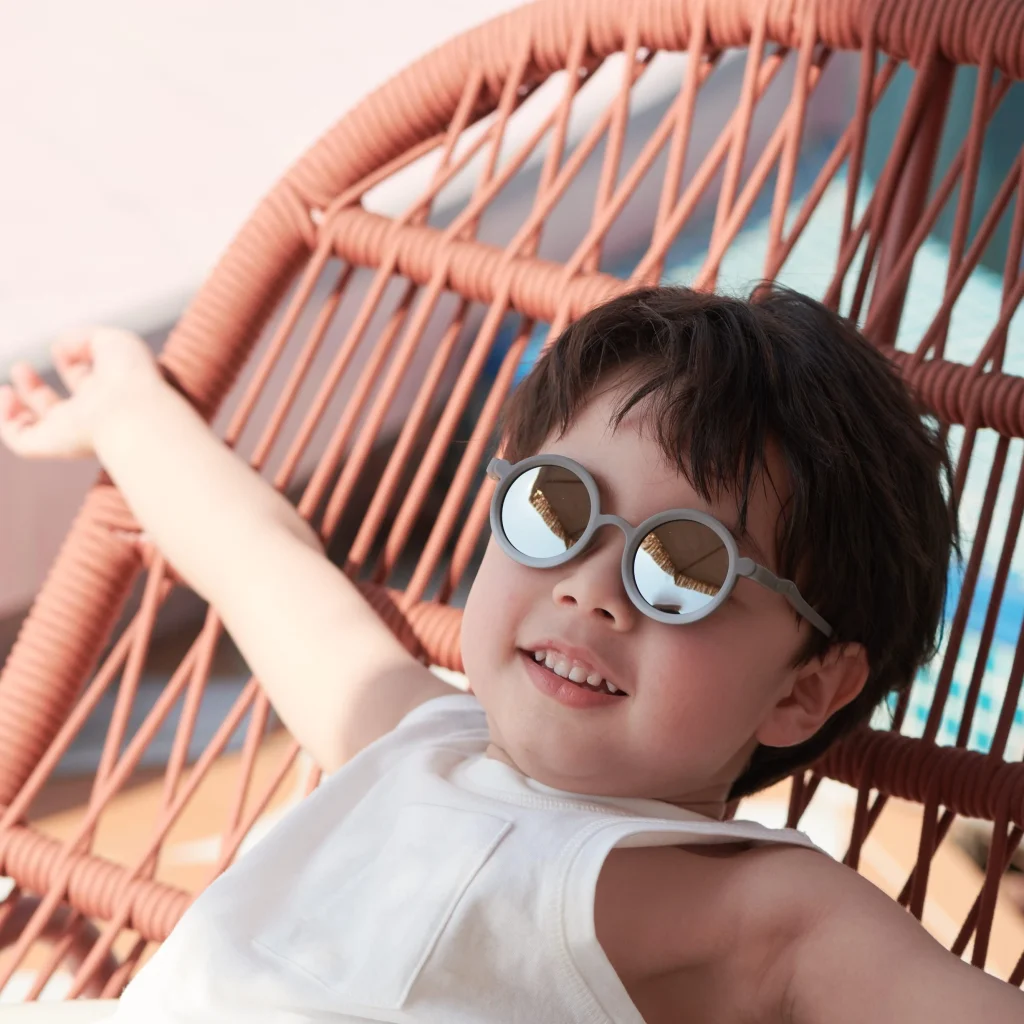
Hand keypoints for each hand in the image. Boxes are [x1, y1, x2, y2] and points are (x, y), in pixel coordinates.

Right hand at [0, 328, 164, 459]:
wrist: (132, 410)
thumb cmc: (131, 374)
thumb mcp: (114, 341)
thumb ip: (85, 338)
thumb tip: (60, 346)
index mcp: (111, 392)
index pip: (86, 382)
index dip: (71, 363)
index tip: (60, 348)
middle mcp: (90, 415)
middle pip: (57, 409)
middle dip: (35, 388)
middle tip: (21, 367)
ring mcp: (70, 432)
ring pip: (37, 429)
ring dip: (16, 406)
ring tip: (8, 387)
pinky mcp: (52, 445)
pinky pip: (21, 441)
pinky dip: (4, 419)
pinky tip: (6, 394)